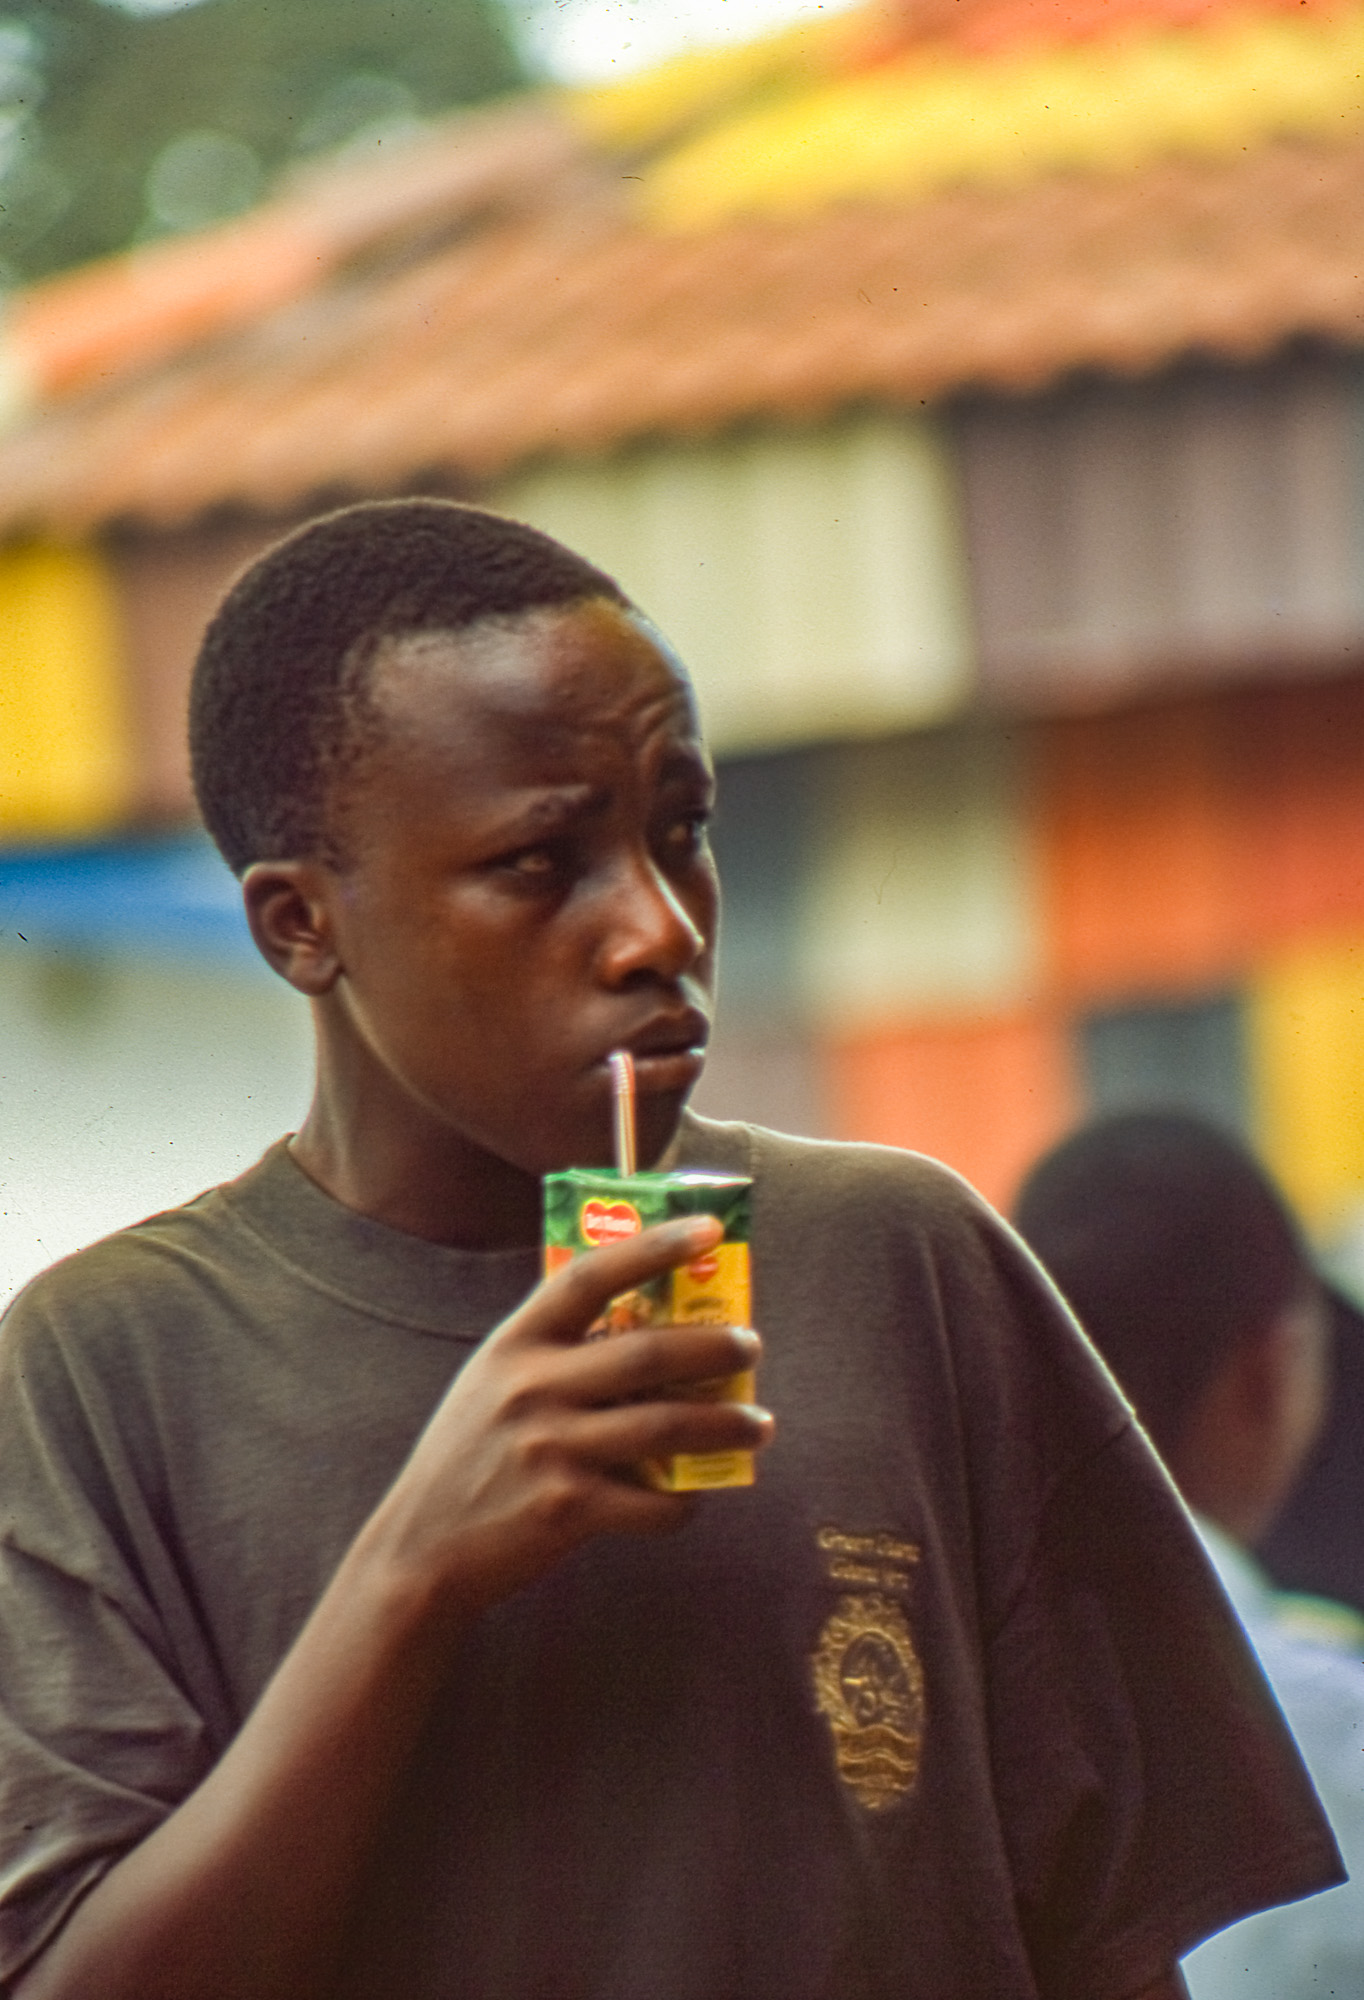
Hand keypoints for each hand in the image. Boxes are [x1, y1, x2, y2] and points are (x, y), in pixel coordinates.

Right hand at [361, 1215, 771, 1617]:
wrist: (423, 1547)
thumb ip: (554, 1351)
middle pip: (648, 1353)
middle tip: (750, 1347)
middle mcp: (532, 1389)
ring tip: (758, 1425)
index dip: (653, 1247)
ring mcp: (550, 1450)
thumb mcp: (493, 1382)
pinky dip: (684, 1500)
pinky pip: (652, 1501)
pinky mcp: (567, 1510)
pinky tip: (695, 1495)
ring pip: (665, 1425)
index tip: (708, 1229)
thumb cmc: (471, 1455)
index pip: (590, 1275)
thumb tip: (644, 1324)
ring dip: (726, 1425)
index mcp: (515, 1345)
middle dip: (715, 1347)